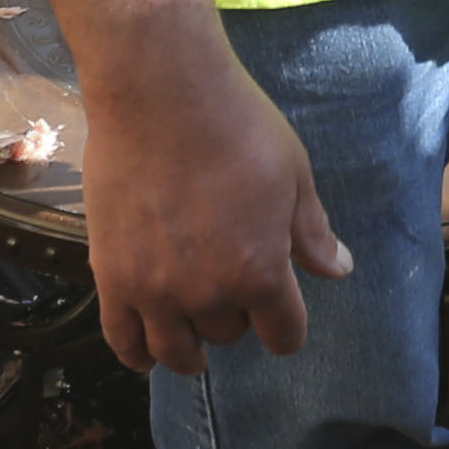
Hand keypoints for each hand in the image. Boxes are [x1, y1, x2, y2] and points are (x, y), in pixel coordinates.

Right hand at [75, 29, 353, 376]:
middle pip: (228, 334)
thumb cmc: (237, 126)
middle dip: (236, 318)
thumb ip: (311, 232)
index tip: (281, 320)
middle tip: (230, 289)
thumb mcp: (293, 175)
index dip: (286, 329)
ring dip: (189, 350)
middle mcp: (207, 294)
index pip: (282, 335)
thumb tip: (338, 271)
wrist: (160, 93)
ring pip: (175, 350)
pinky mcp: (111, 275)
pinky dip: (135, 354)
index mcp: (261, 273)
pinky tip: (145, 354)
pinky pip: (122, 338)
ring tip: (191, 343)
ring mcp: (153, 289)